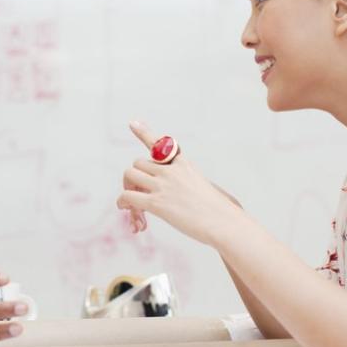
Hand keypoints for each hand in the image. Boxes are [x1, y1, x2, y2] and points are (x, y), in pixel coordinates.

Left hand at [116, 122, 244, 245]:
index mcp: (183, 164)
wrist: (224, 222)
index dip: (144, 133)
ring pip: (129, 175)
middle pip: (138, 163)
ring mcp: (163, 185)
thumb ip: (191, 186)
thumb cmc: (220, 211)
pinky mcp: (157, 203)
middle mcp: (171, 170)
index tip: (133, 123)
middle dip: (135, 178)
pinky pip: (128, 196)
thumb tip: (200, 198)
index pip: (160, 143)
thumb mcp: (207, 187)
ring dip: (127, 188)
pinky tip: (125, 209)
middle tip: (139, 194)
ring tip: (134, 205)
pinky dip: (122, 202)